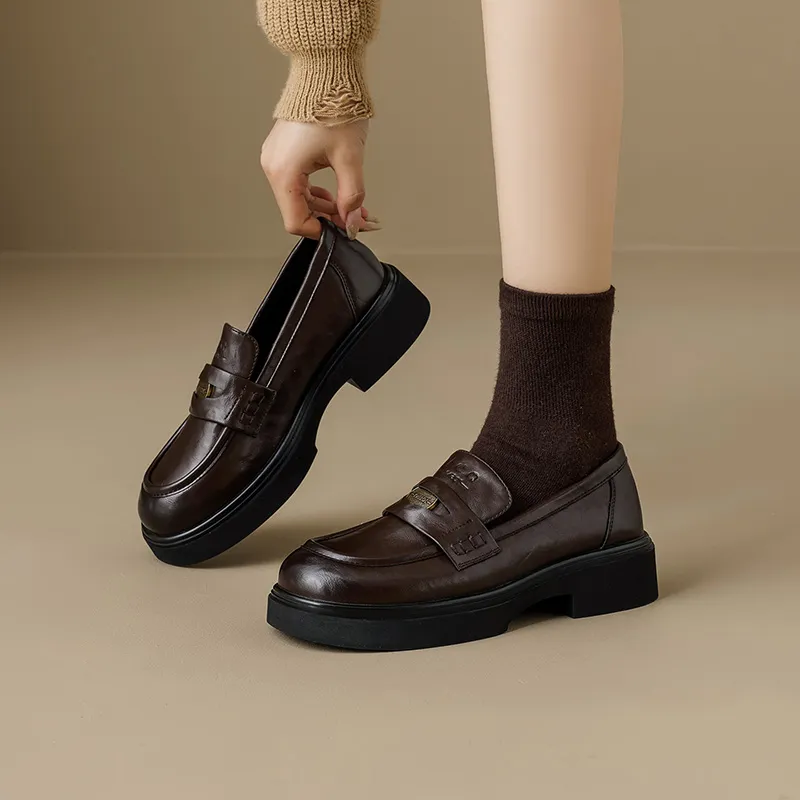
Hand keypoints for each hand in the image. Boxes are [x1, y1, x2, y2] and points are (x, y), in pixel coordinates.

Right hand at [260, 119, 379, 239]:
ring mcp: (276, 159)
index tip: (346, 230)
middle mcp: (274, 167)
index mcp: (284, 171)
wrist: (326, 72)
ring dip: (328, 207)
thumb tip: (353, 224)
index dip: (323, 231)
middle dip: (332, 219)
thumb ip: (352, 197)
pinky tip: (338, 195)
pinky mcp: (284, 153)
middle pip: (299, 211)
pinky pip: (298, 183)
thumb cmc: (334, 107)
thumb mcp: (349, 158)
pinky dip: (319, 193)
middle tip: (361, 220)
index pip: (297, 221)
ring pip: (301, 199)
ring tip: (356, 208)